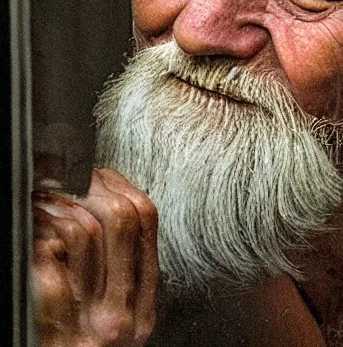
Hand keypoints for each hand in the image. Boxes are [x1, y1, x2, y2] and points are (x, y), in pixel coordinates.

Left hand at [32, 168, 158, 345]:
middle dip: (92, 187)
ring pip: (83, 234)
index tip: (100, 175)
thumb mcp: (117, 318)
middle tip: (71, 180)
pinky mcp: (56, 335)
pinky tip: (34, 237)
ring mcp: (90, 327)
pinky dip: (38, 243)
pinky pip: (49, 272)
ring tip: (44, 201)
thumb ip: (122, 273)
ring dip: (57, 208)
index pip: (145, 221)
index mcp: (142, 306)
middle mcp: (123, 316)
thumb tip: (110, 205)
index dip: (120, 186)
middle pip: (121, 220)